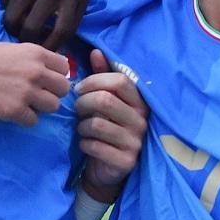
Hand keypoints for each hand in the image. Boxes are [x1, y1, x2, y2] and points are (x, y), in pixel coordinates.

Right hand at [0, 41, 71, 125]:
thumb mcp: (8, 49)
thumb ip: (29, 59)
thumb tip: (44, 71)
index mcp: (34, 53)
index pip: (64, 67)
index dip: (55, 75)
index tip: (44, 80)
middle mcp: (35, 71)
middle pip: (63, 89)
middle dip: (51, 93)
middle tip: (35, 95)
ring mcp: (27, 92)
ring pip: (53, 106)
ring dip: (40, 107)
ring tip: (23, 104)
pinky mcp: (15, 111)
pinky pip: (34, 121)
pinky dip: (24, 119)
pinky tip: (11, 112)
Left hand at [76, 50, 147, 201]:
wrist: (109, 168)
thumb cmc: (108, 127)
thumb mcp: (107, 100)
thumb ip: (102, 77)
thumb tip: (96, 51)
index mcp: (139, 101)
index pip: (119, 80)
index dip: (94, 81)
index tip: (79, 89)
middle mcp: (142, 120)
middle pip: (105, 100)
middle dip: (83, 103)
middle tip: (77, 109)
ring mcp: (136, 141)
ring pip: (97, 124)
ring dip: (82, 125)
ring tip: (81, 127)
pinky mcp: (126, 161)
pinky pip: (95, 146)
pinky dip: (84, 143)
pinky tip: (85, 143)